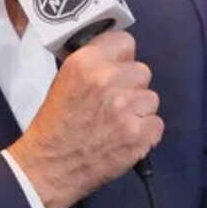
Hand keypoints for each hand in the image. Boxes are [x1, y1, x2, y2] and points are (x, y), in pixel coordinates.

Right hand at [6, 30, 162, 207]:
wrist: (50, 166)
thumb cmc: (55, 124)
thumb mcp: (64, 80)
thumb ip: (92, 65)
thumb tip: (116, 59)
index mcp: (85, 62)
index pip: (125, 42)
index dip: (122, 58)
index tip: (117, 69)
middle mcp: (107, 80)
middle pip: (142, 71)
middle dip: (131, 86)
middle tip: (114, 102)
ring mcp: (126, 108)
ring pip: (151, 98)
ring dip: (139, 110)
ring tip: (117, 123)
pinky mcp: (139, 134)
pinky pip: (156, 124)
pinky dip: (145, 133)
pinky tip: (125, 138)